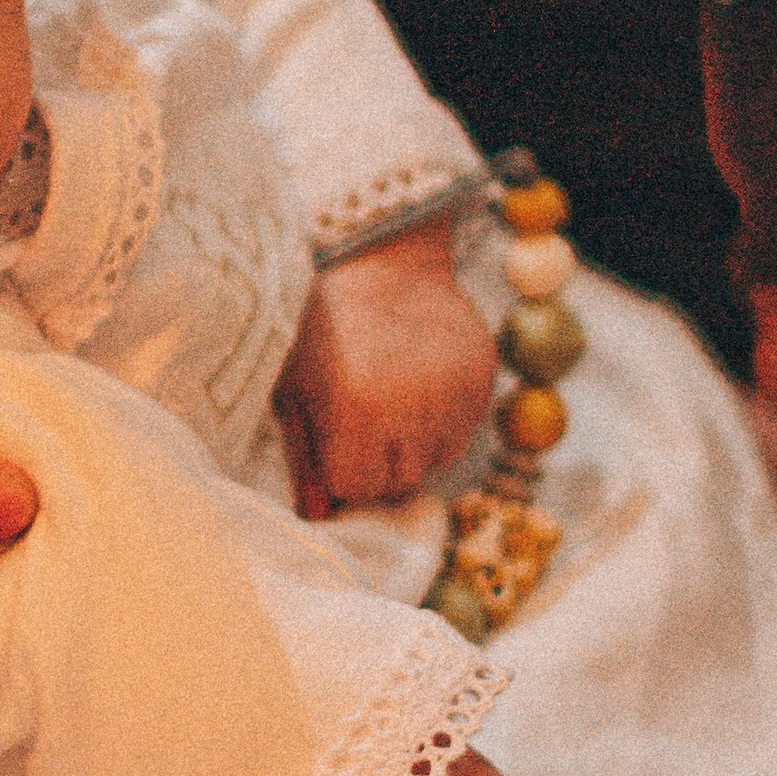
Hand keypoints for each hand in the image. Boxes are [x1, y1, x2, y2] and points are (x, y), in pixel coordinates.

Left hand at [274, 223, 496, 517]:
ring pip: (435, 461)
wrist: (381, 259)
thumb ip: (305, 456)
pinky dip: (441, 422)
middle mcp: (412, 403)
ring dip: (411, 445)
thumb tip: (317, 516)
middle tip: (360, 421)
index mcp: (356, 406)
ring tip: (389, 399)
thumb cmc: (319, 327)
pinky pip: (463, 430)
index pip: (356, 487)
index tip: (332, 444)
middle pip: (397, 481)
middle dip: (377, 463)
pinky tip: (418, 385)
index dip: (342, 471)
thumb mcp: (294, 388)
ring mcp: (454, 390)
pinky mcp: (482, 377)